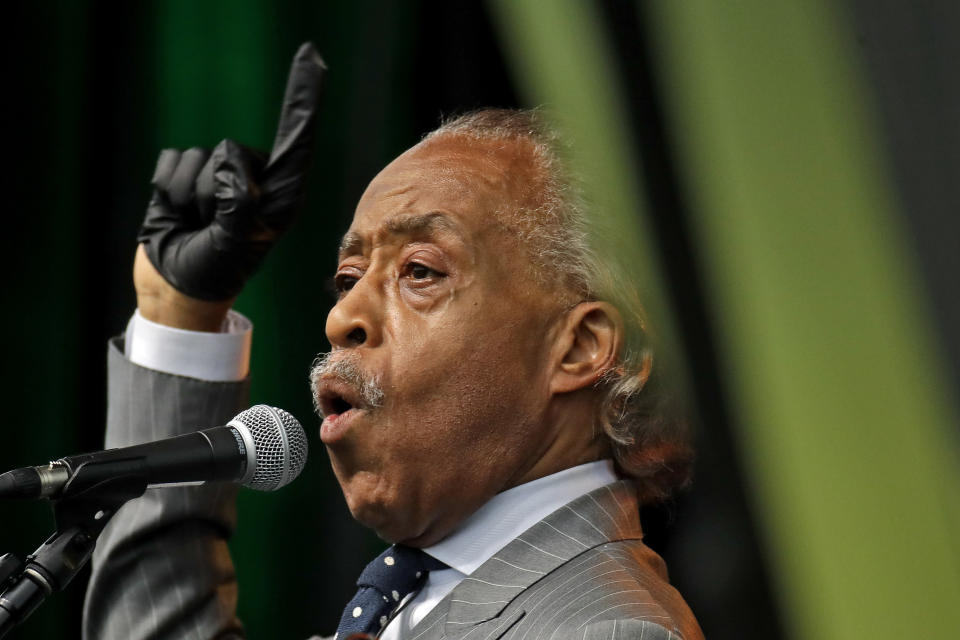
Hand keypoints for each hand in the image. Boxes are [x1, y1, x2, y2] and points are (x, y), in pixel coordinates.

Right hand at [135, 42, 325, 329]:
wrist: (174, 288)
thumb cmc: (213, 273)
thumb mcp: (232, 244)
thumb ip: (238, 206)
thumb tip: (234, 171)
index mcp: (280, 197)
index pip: (295, 141)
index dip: (302, 99)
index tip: (312, 58)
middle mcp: (254, 181)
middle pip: (233, 151)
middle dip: (215, 191)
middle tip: (213, 229)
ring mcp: (220, 178)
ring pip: (199, 159)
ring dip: (190, 198)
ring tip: (197, 227)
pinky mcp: (187, 176)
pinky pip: (172, 162)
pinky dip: (169, 192)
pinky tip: (177, 215)